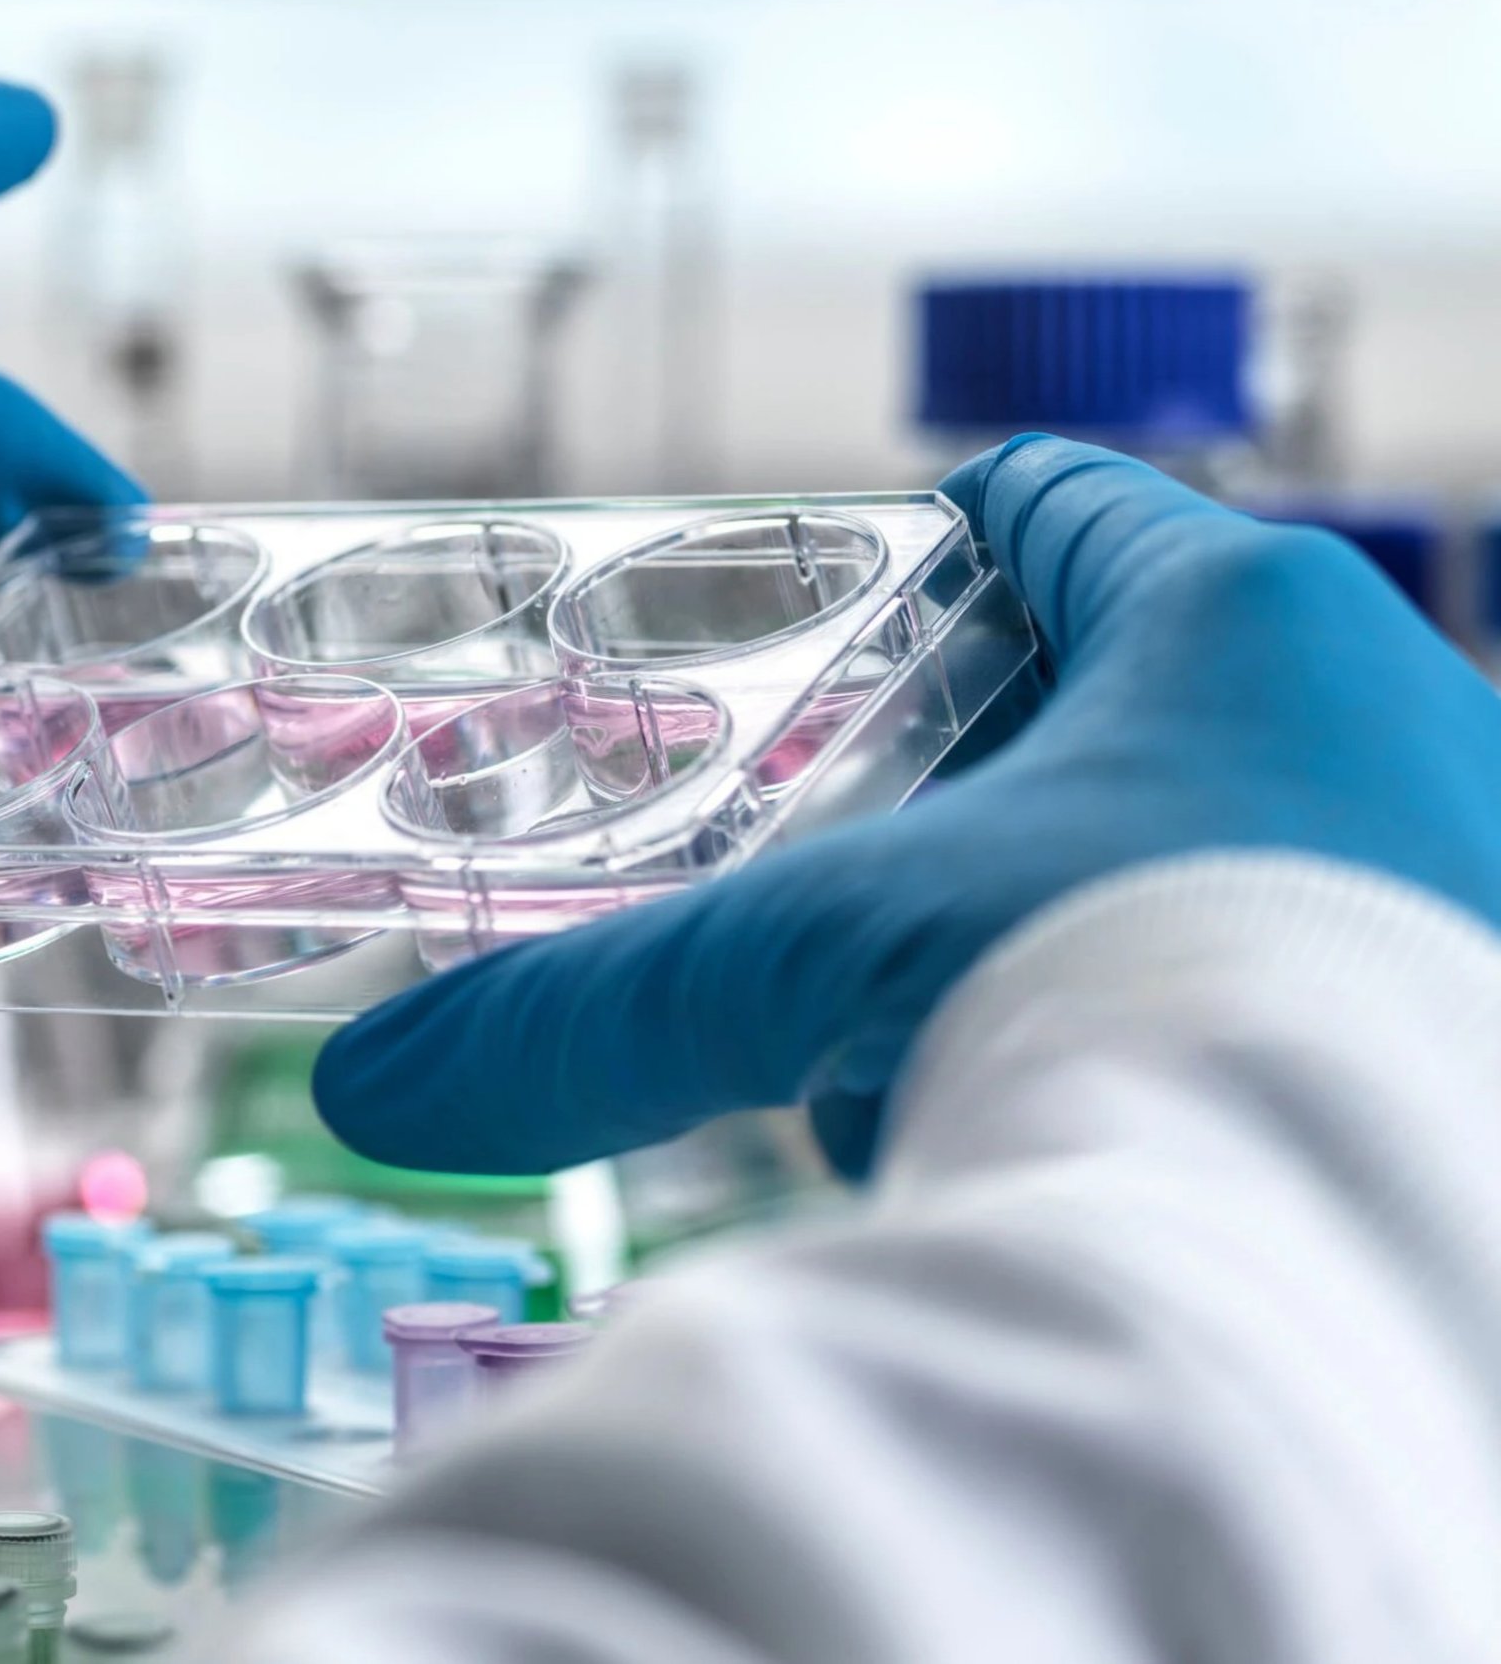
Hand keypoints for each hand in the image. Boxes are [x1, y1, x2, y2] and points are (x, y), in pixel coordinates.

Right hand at [314, 434, 1500, 1174]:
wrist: (1405, 1258)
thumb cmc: (1152, 1007)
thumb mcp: (834, 977)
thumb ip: (599, 1018)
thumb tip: (377, 1091)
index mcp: (1237, 620)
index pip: (1059, 508)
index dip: (948, 534)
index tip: (878, 582)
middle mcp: (1401, 711)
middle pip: (1138, 698)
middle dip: (991, 800)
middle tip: (878, 886)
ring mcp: (1462, 854)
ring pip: (1224, 850)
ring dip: (1082, 936)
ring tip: (977, 1051)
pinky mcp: (1479, 1001)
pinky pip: (1312, 973)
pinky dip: (1194, 1035)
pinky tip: (1115, 1142)